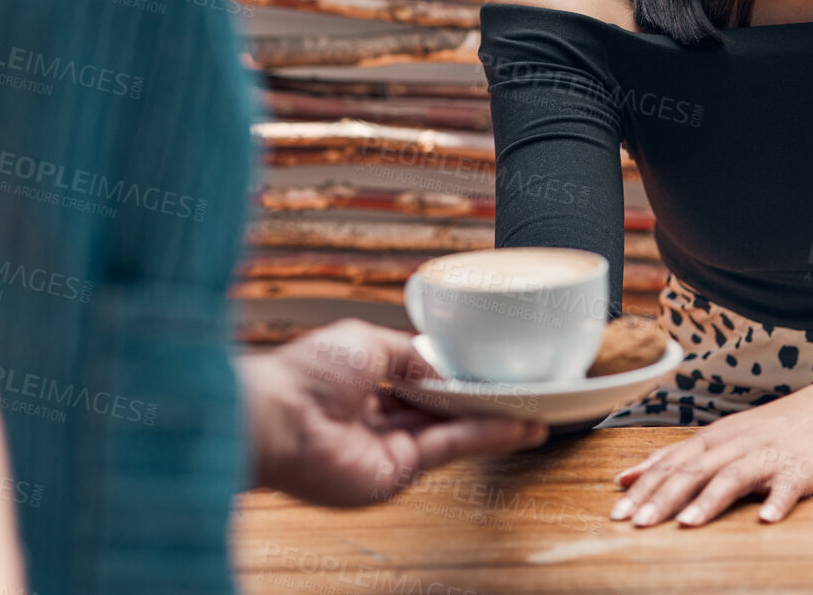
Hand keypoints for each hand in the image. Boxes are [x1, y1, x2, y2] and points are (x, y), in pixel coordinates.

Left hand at [241, 317, 550, 506]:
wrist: (279, 417)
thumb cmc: (306, 373)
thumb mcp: (367, 340)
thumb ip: (410, 354)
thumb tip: (443, 367)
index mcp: (362, 380)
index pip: (418, 380)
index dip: (452, 376)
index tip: (486, 370)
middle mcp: (376, 416)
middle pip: (439, 410)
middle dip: (479, 402)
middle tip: (520, 392)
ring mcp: (387, 447)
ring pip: (450, 431)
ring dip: (493, 422)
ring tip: (533, 412)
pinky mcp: (397, 473)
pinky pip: (449, 449)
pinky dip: (484, 436)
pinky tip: (514, 426)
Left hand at [608, 380, 812, 526]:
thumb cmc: (770, 432)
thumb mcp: (719, 439)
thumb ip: (676, 458)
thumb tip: (627, 476)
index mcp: (713, 440)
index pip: (670, 465)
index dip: (643, 488)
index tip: (617, 513)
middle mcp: (734, 444)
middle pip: (693, 471)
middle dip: (663, 497)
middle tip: (638, 524)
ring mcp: (768, 455)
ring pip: (733, 476)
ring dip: (709, 501)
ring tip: (687, 525)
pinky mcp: (801, 468)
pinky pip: (788, 486)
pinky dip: (777, 501)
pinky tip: (766, 519)